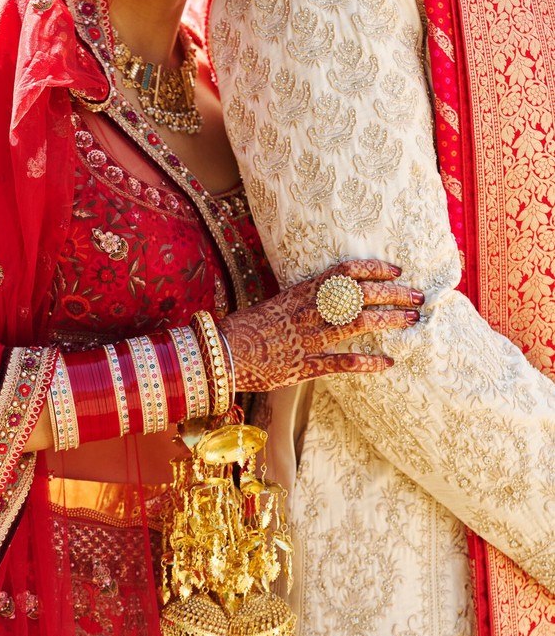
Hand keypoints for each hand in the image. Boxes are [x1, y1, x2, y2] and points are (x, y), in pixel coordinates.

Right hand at [220, 259, 422, 391]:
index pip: (345, 271)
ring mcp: (307, 339)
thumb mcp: (276, 303)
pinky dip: (367, 363)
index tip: (396, 270)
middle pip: (359, 295)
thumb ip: (304, 300)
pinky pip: (341, 363)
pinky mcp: (303, 366)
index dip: (374, 269)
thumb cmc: (245, 328)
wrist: (220, 353)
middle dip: (392, 293)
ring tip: (411, 319)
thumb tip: (330, 294)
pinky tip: (388, 363)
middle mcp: (308, 311)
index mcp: (301, 292)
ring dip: (388, 320)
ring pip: (357, 323)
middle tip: (416, 296)